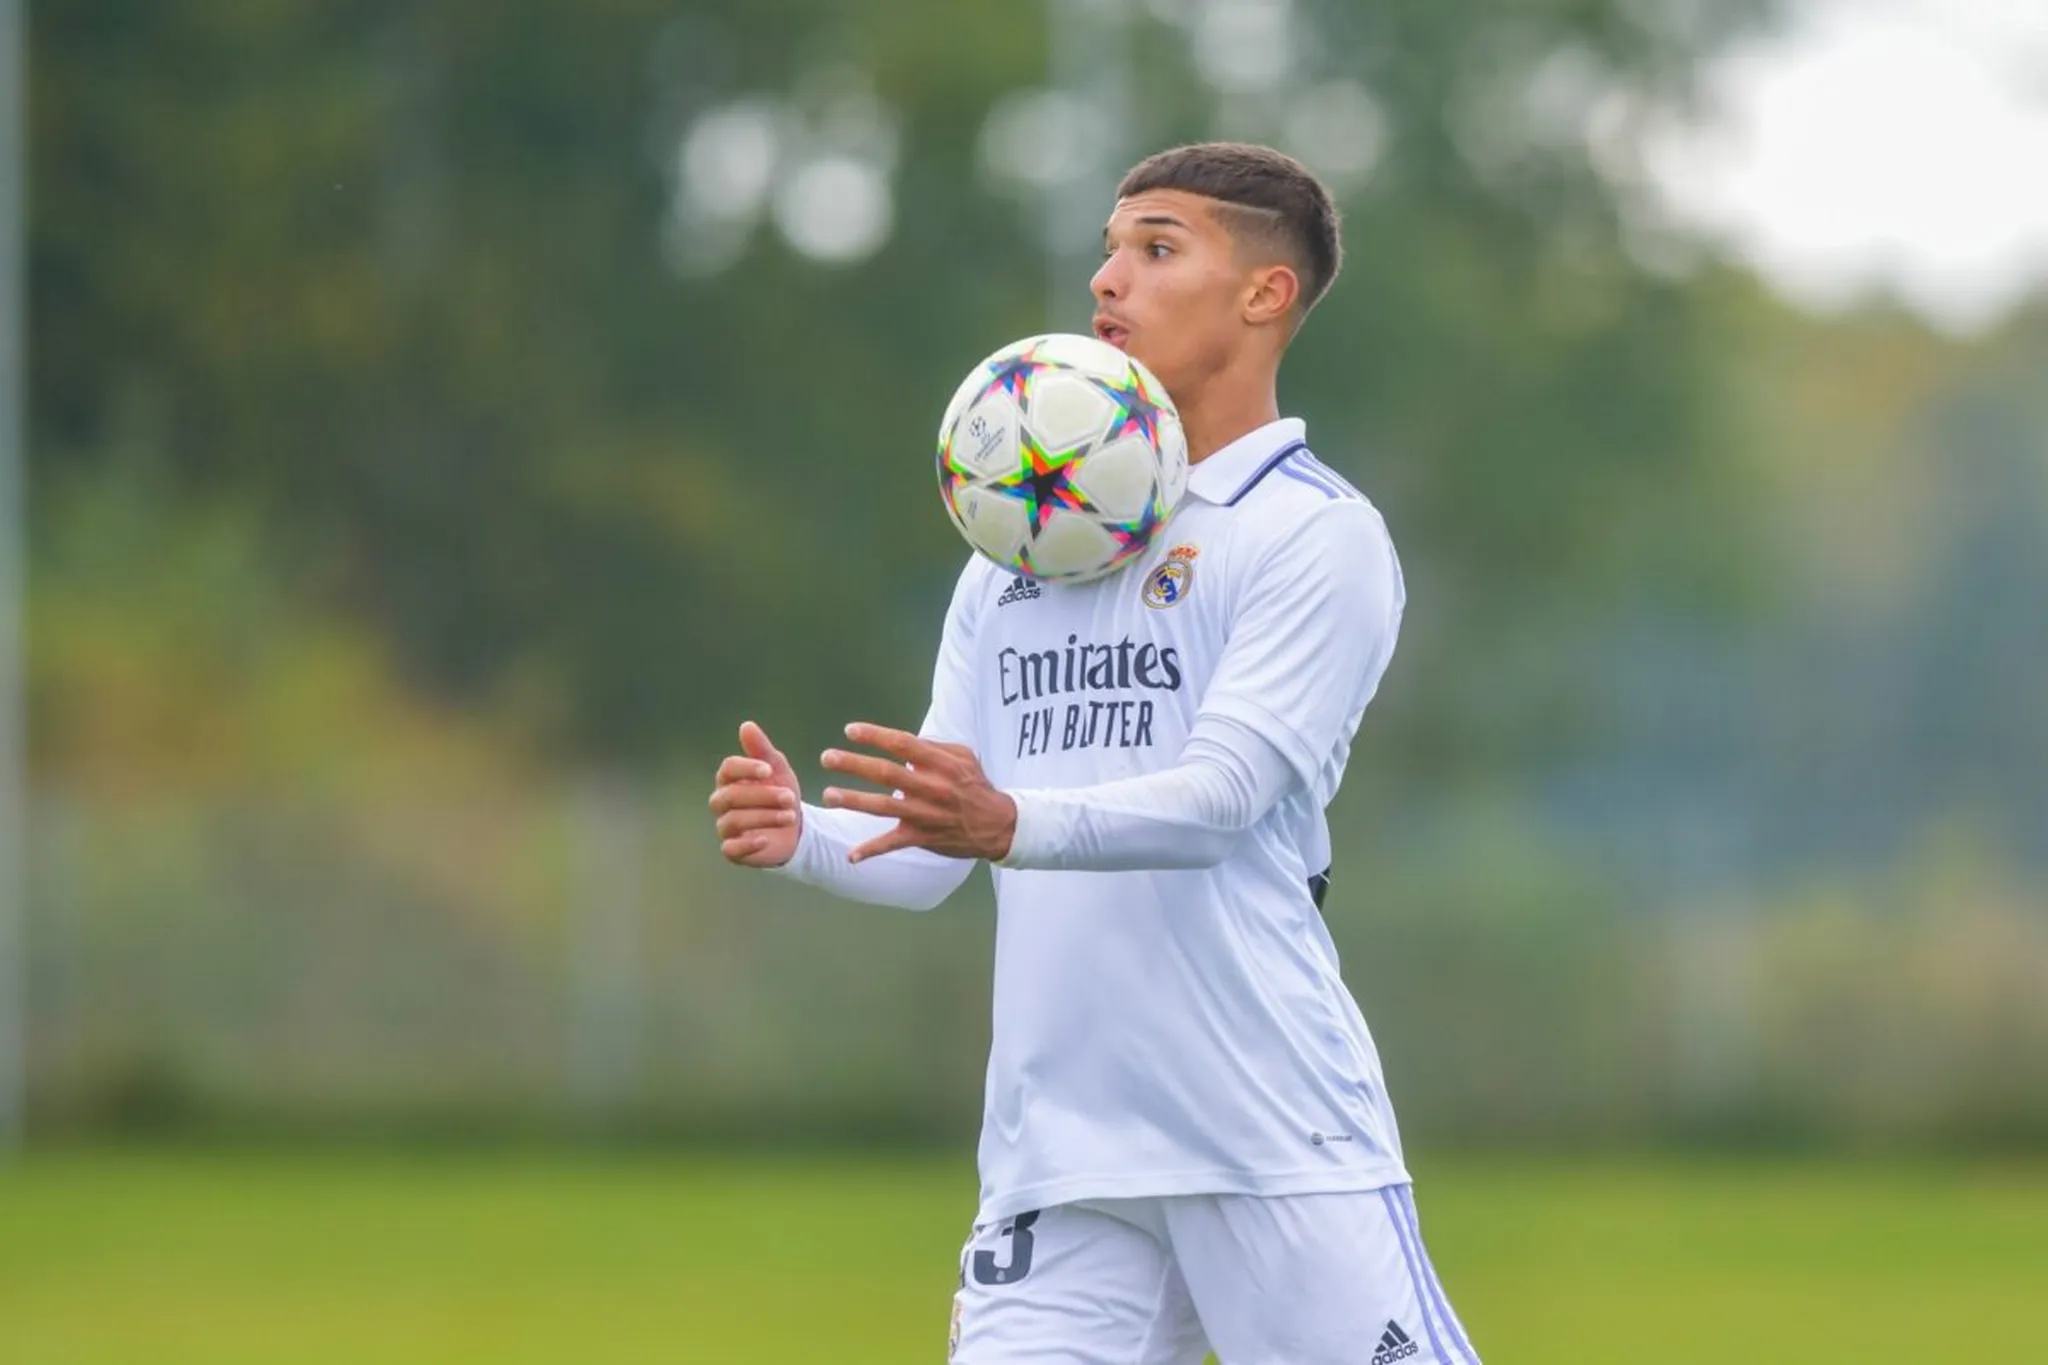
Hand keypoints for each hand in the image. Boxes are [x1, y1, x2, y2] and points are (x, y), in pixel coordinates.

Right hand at [709, 721, 802, 867]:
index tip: (769, 770)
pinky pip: (730, 849)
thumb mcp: (778, 770)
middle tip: (789, 797)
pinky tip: (765, 839)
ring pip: (733, 821)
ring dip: (764, 817)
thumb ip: (762, 749)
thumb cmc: (781, 794)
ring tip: (791, 815)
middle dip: (761, 796)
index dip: (746, 768)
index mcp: (730, 779)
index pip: (727, 769)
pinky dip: (746, 844)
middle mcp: (722, 802)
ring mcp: (726, 827)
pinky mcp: (733, 850)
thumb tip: (746, 725)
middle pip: (730, 796)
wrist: (795, 829)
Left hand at [819, 723, 1016, 863]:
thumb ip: (932, 748)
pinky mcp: (922, 837)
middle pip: (887, 774)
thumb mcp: (962, 757)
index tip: (849, 730)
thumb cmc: (975, 785)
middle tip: (827, 757)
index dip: (875, 736)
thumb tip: (900, 743)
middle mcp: (931, 788)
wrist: (996, 825)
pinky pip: (893, 844)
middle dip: (854, 765)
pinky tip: (851, 856)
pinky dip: (872, 850)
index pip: (903, 745)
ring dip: (853, 801)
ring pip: (883, 807)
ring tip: (828, 795)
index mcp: (941, 764)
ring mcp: (925, 814)